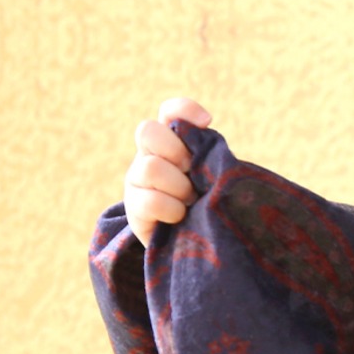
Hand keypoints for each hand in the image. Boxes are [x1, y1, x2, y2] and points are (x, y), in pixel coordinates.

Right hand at [123, 97, 211, 245]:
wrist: (194, 243)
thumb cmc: (210, 204)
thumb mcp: (216, 178)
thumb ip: (214, 160)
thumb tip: (219, 153)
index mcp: (173, 142)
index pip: (170, 112)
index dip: (184, 110)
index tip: (207, 121)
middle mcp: (149, 155)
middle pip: (147, 131)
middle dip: (176, 151)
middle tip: (192, 171)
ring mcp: (137, 180)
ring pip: (150, 167)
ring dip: (178, 186)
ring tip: (192, 200)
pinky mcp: (134, 208)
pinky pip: (150, 200)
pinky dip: (171, 209)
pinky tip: (181, 217)